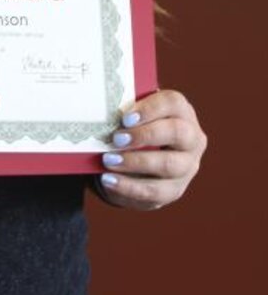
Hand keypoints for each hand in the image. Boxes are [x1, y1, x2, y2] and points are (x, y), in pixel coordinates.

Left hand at [98, 89, 206, 210]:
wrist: (142, 164)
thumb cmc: (136, 129)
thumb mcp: (135, 117)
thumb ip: (126, 110)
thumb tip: (103, 107)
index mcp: (182, 112)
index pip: (173, 103)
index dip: (150, 109)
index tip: (125, 118)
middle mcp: (192, 138)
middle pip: (177, 132)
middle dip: (145, 135)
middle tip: (116, 138)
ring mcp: (188, 166)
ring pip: (169, 165)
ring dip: (135, 162)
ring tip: (108, 160)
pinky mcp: (176, 189)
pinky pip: (155, 190)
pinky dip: (129, 186)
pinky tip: (109, 180)